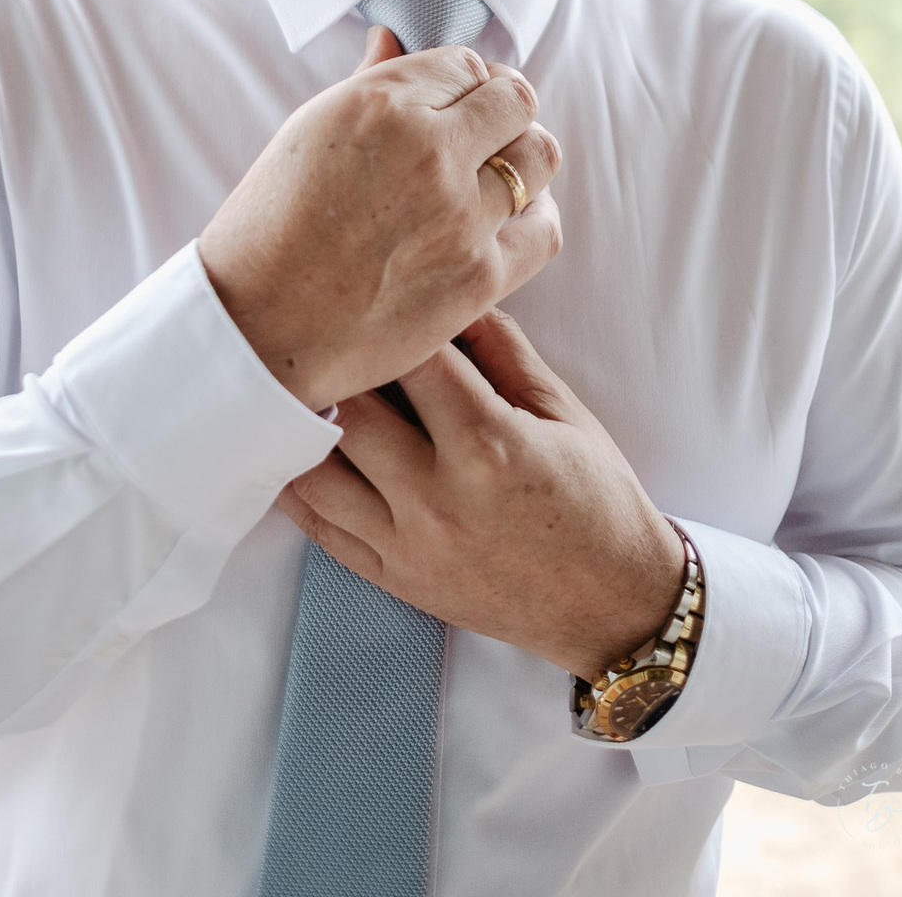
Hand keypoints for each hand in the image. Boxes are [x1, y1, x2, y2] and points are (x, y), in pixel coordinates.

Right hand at [198, 29, 561, 409]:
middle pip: (516, 100)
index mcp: (380, 105)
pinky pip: (543, 229)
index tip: (457, 103)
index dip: (464, 83)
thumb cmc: (268, 227)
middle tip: (484, 134)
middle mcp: (429, 151)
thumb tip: (393, 36)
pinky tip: (512, 219)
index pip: (465, 64)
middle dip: (503, 110)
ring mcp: (460, 216)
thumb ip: (367, 82)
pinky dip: (535, 216)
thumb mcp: (307, 133)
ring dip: (522, 160)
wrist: (255, 328)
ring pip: (539, 157)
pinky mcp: (478, 276)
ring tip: (497, 175)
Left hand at [277, 308, 684, 678]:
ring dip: (304, 420)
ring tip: (299, 382)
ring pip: (315, 469)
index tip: (381, 294)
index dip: (393, 317)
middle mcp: (437, 498)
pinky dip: (296, 480)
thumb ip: (501, 347)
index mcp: (487, 446)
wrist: (612, 606)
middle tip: (327, 328)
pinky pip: (317, 526)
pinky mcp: (391, 577)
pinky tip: (289, 442)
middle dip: (339, 362)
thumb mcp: (563, 410)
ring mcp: (406, 544)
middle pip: (350, 408)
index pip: (411, 358)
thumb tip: (449, 298)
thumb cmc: (596, 499)